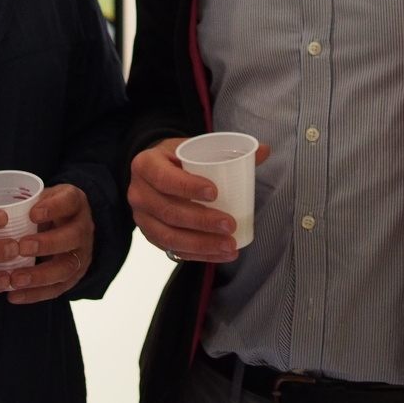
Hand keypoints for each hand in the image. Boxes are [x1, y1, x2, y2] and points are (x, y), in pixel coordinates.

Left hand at [5, 183, 94, 304]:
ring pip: (67, 267)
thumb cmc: (46, 211)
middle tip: (21, 247)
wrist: (66, 228)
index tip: (32, 213)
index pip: (71, 201)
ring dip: (40, 275)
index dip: (54, 207)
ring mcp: (81, 254)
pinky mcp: (73, 277)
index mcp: (75, 204)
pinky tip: (13, 295)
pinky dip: (35, 294)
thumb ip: (23, 204)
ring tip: (14, 279)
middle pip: (73, 236)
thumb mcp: (40, 199)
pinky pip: (57, 289)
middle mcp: (83, 229)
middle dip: (48, 243)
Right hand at [128, 137, 270, 263]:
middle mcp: (137, 192)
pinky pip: (172, 251)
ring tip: (230, 245)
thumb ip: (228, 149)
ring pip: (169, 237)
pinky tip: (220, 255)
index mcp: (145, 164)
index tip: (216, 192)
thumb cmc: (179, 158)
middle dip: (202, 222)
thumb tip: (265, 150)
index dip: (188, 187)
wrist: (156, 172)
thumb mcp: (194, 147)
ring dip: (201, 245)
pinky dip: (198, 256)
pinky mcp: (150, 236)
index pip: (164, 178)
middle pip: (169, 211)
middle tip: (230, 224)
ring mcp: (141, 218)